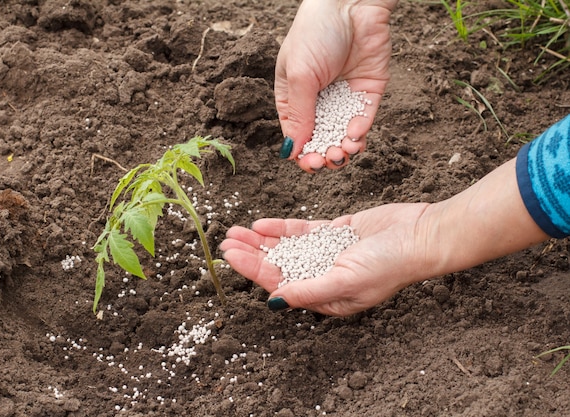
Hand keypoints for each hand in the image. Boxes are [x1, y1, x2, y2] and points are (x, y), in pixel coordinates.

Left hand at [220, 203, 430, 315]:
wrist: (421, 235)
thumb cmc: (389, 265)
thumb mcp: (346, 281)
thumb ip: (308, 291)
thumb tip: (275, 301)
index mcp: (326, 298)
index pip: (280, 284)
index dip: (253, 270)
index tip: (230, 256)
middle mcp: (324, 277)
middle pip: (279, 266)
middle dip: (252, 254)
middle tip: (227, 240)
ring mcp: (329, 254)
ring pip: (287, 248)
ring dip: (262, 240)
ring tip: (238, 229)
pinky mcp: (336, 233)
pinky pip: (303, 232)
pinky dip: (283, 228)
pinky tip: (263, 223)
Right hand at [276, 0, 397, 171]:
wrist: (351, 4)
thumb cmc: (314, 34)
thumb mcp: (299, 76)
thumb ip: (299, 114)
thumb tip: (292, 151)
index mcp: (293, 98)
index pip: (296, 135)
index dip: (302, 154)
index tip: (309, 164)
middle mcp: (318, 102)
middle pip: (320, 140)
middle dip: (323, 156)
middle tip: (327, 161)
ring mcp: (343, 98)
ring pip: (343, 136)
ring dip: (343, 150)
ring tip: (343, 153)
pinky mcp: (367, 93)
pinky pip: (363, 121)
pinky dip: (359, 134)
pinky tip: (354, 138)